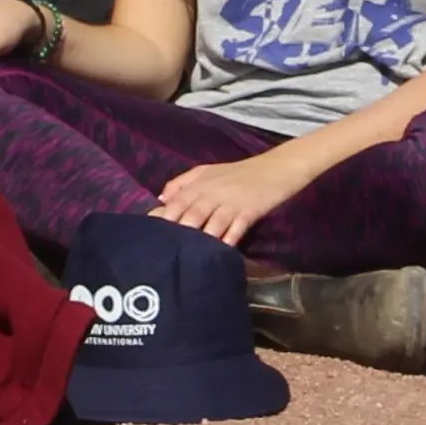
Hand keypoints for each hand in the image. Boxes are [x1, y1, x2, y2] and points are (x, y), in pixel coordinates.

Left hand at [151, 145, 313, 245]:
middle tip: (164, 252)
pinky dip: (227, 240)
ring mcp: (231, 201)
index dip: (162, 219)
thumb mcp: (208, 171)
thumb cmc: (241, 172)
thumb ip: (183, 183)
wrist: (277, 167)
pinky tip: (220, 253)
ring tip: (188, 257)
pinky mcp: (249, 210)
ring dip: (199, 239)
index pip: (175, 202)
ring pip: (210, 222)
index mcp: (200, 183)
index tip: (148, 235)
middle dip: (176, 233)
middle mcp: (212, 192)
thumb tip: (160, 199)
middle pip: (189, 214)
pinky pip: (235, 228)